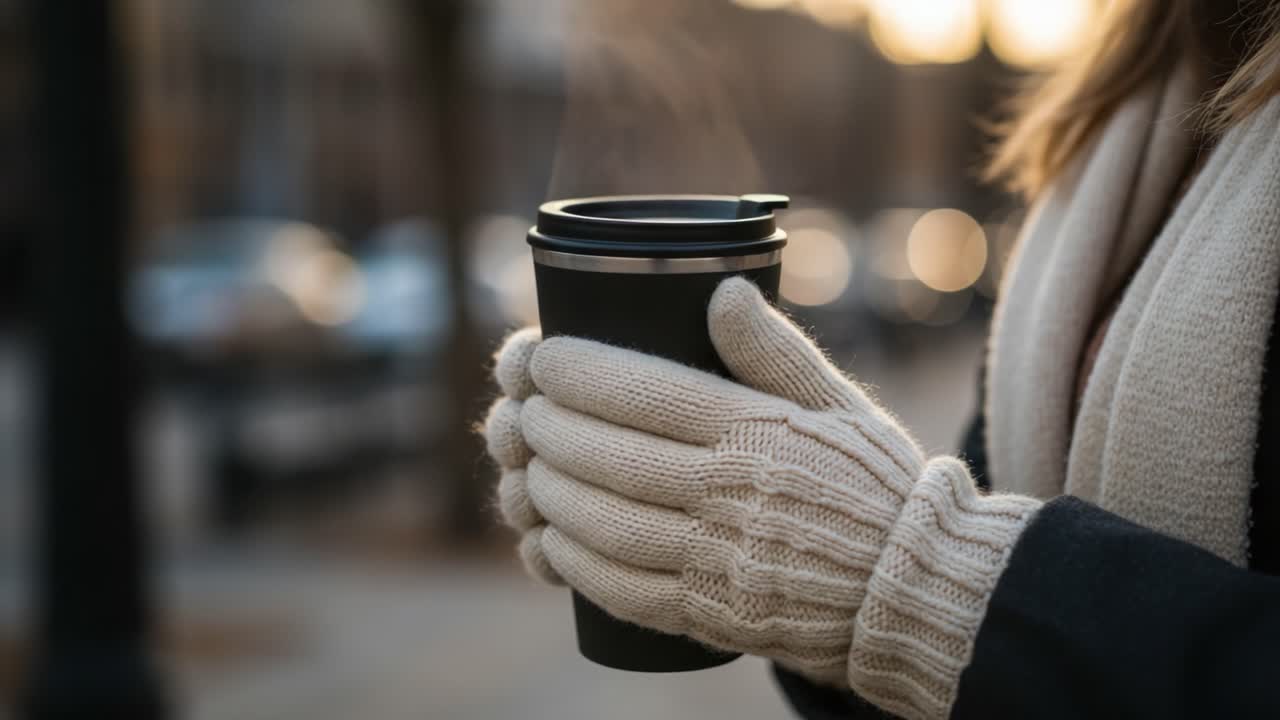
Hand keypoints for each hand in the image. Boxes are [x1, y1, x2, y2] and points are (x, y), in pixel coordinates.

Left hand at [484, 278, 1038, 719]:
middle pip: (611, 458)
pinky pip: (625, 590)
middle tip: (523, 409)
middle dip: (550, 428)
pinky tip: (551, 540)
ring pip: (607, 525)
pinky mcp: (710, 613)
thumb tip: (720, 290)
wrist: (907, 587)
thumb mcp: (835, 403)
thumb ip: (775, 349)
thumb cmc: (870, 482)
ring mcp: (717, 560)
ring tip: (529, 468)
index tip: (541, 357)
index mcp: (757, 433)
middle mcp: (731, 496)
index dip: (579, 372)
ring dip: (551, 493)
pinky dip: (577, 564)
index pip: (646, 393)